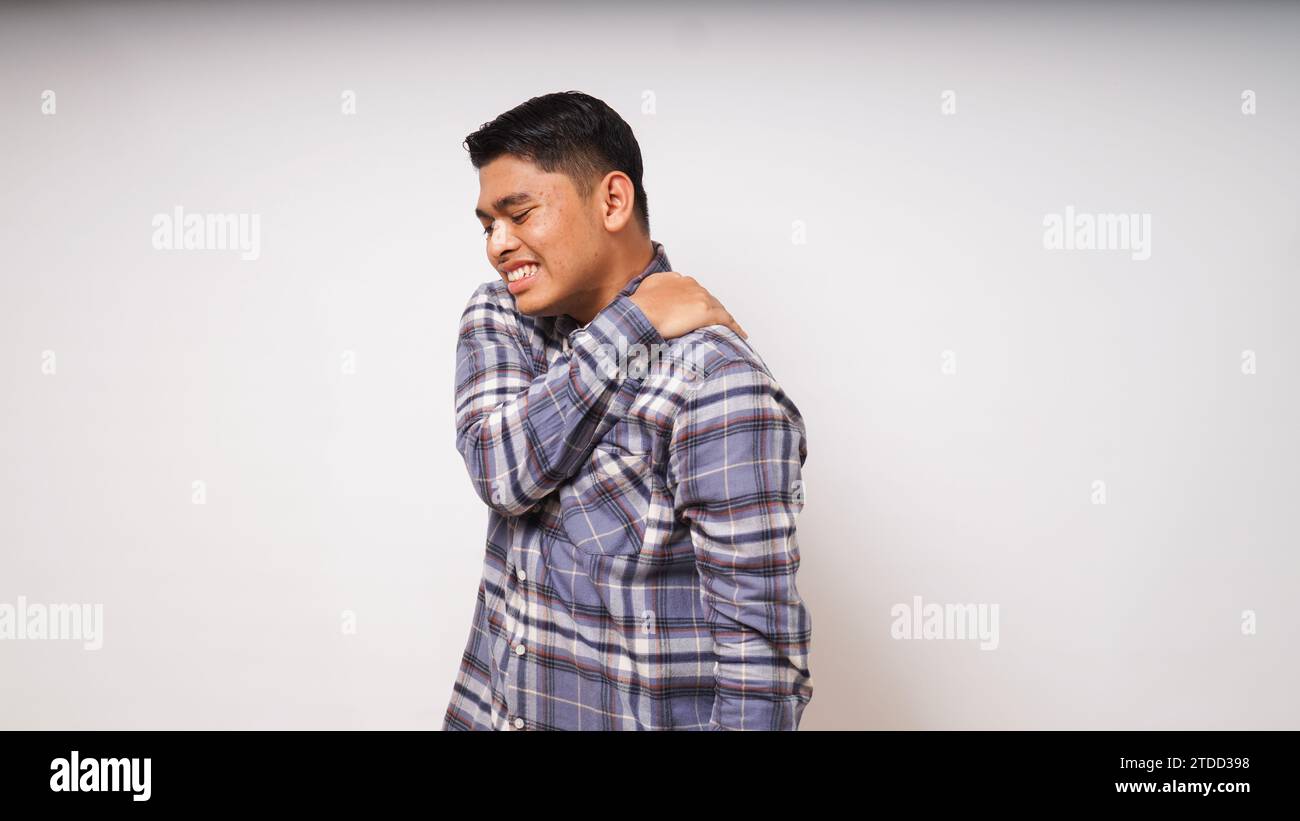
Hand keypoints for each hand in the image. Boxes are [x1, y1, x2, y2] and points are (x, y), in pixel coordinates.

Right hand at [629, 271, 747, 340]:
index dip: (697, 303)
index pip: (695, 292)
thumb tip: (659, 293)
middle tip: (715, 325)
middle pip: (708, 299)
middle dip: (712, 311)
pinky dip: (734, 327)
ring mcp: (700, 297)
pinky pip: (726, 319)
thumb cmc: (639, 306)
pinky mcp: (706, 311)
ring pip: (719, 309)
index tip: (698, 312)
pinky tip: (740, 335)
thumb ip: (657, 287)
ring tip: (730, 330)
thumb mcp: (647, 288)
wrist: (640, 313)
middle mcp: (692, 285)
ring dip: (724, 319)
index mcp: (678, 279)